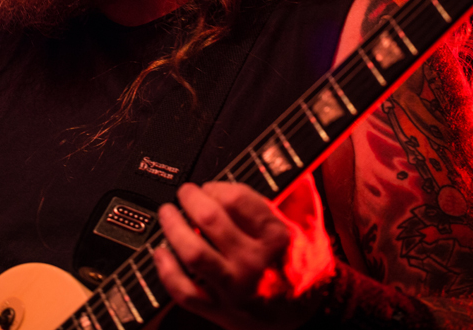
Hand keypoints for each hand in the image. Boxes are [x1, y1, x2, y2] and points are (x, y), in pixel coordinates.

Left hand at [153, 175, 334, 329]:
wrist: (311, 316)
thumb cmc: (306, 268)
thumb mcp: (311, 226)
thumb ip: (300, 191)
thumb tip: (290, 159)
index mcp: (276, 237)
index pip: (236, 199)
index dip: (217, 186)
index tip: (210, 186)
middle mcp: (254, 262)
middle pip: (210, 220)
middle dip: (190, 199)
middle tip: (185, 193)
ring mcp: (235, 288)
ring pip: (193, 253)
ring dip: (173, 228)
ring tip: (168, 213)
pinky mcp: (220, 310)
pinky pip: (184, 291)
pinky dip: (167, 270)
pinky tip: (161, 253)